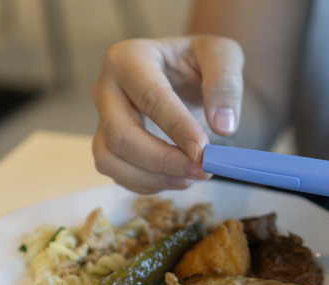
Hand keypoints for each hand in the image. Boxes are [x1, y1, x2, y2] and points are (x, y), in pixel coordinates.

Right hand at [91, 36, 243, 192]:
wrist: (186, 74)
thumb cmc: (199, 61)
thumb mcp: (222, 56)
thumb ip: (225, 83)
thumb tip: (223, 125)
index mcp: (129, 58)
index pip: (150, 98)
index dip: (177, 129)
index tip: (203, 152)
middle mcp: (106, 88)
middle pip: (121, 135)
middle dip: (163, 161)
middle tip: (202, 171)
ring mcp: (103, 119)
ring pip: (111, 160)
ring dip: (153, 178)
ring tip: (191, 177)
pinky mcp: (107, 144)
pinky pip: (118, 174)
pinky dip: (148, 184)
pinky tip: (178, 178)